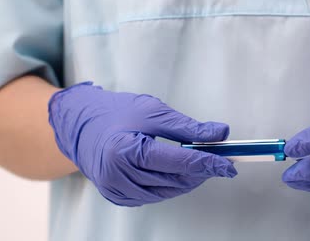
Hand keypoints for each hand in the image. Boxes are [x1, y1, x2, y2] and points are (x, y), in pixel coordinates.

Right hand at [48, 82, 236, 205]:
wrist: (81, 126)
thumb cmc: (117, 113)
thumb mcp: (154, 112)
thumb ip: (188, 127)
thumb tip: (220, 134)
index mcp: (127, 151)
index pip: (179, 161)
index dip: (208, 163)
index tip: (228, 164)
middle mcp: (118, 175)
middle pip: (174, 180)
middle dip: (201, 171)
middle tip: (219, 161)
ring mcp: (116, 189)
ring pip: (166, 191)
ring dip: (187, 180)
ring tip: (198, 163)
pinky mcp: (117, 196)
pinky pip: (152, 195)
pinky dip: (169, 185)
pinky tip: (175, 171)